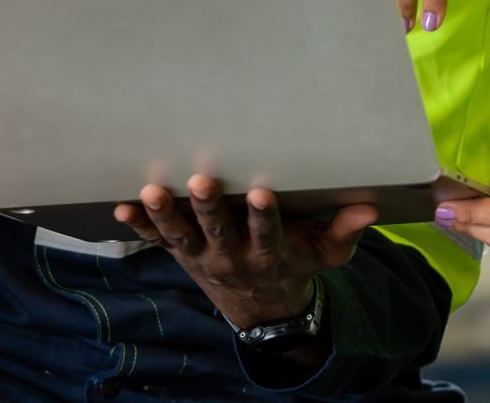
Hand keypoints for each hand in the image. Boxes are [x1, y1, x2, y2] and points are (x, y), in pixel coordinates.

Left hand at [114, 175, 373, 329]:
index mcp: (269, 253)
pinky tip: (121, 208)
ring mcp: (202, 256)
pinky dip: (139, 226)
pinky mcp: (180, 254)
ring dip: (166, 214)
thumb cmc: (295, 266)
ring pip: (181, 235)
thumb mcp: (325, 256)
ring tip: (153, 191)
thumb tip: (368, 209)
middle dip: (208, 206)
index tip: (261, 191)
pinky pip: (156, 241)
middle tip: (201, 180)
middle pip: (217, 231)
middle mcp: (232, 256)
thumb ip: (344, 233)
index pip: (267, 234)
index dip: (264, 215)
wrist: (262, 309)